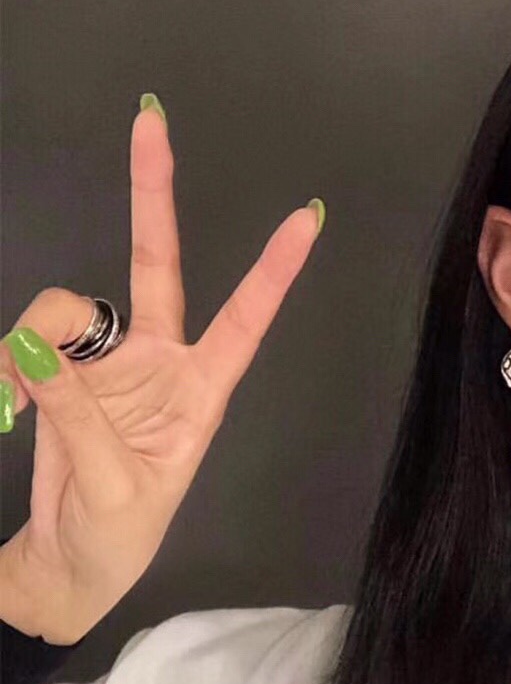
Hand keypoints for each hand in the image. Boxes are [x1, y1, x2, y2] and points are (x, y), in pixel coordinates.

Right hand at [0, 98, 323, 642]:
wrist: (70, 563)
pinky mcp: (60, 371)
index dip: (273, 269)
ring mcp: (107, 361)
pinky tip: (5, 405)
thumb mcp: (116, 486)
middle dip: (153, 194)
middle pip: (158, 263)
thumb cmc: (119, 535)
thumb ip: (78, 417)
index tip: (307, 217)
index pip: (245, 318)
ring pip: (68, 308)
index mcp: (203, 390)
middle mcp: (161, 361)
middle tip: (151, 120)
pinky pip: (29, 339)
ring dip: (35, 340)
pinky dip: (9, 364)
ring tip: (14, 404)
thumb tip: (36, 352)